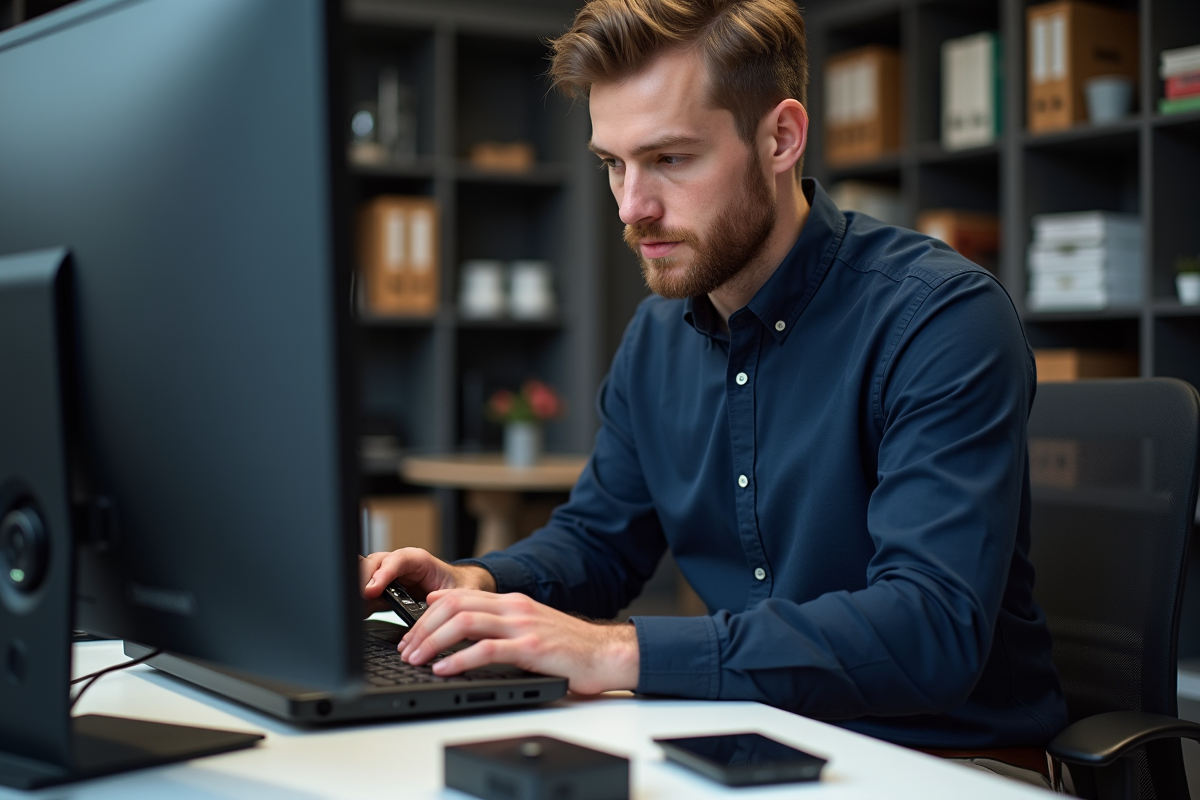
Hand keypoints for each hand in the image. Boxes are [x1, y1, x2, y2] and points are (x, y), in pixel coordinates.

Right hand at [359, 548, 494, 614]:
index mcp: (418, 560)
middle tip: (358, 599)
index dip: (383, 573)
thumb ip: (452, 598)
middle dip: (363, 579)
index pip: (396, 560)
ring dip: (357, 592)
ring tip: (352, 609)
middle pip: (373, 565)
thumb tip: (436, 608)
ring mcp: (388, 578)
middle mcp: (399, 566)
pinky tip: (355, 616)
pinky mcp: (382, 593)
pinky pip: (364, 595)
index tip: (372, 589)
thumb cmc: (459, 586)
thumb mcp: (461, 592)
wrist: (458, 589)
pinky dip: (358, 604)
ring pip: (364, 577)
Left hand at [399, 589, 639, 694]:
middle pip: (454, 606)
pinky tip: (444, 669)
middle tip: (406, 650)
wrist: (608, 655)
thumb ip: (500, 624)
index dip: (427, 613)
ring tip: (416, 659)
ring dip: (433, 641)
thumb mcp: (529, 628)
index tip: (409, 632)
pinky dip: (458, 660)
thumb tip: (460, 627)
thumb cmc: (570, 648)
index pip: (458, 596)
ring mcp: (523, 626)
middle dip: (422, 628)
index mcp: (512, 602)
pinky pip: (486, 650)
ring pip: (464, 623)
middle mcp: (514, 608)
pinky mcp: (531, 648)